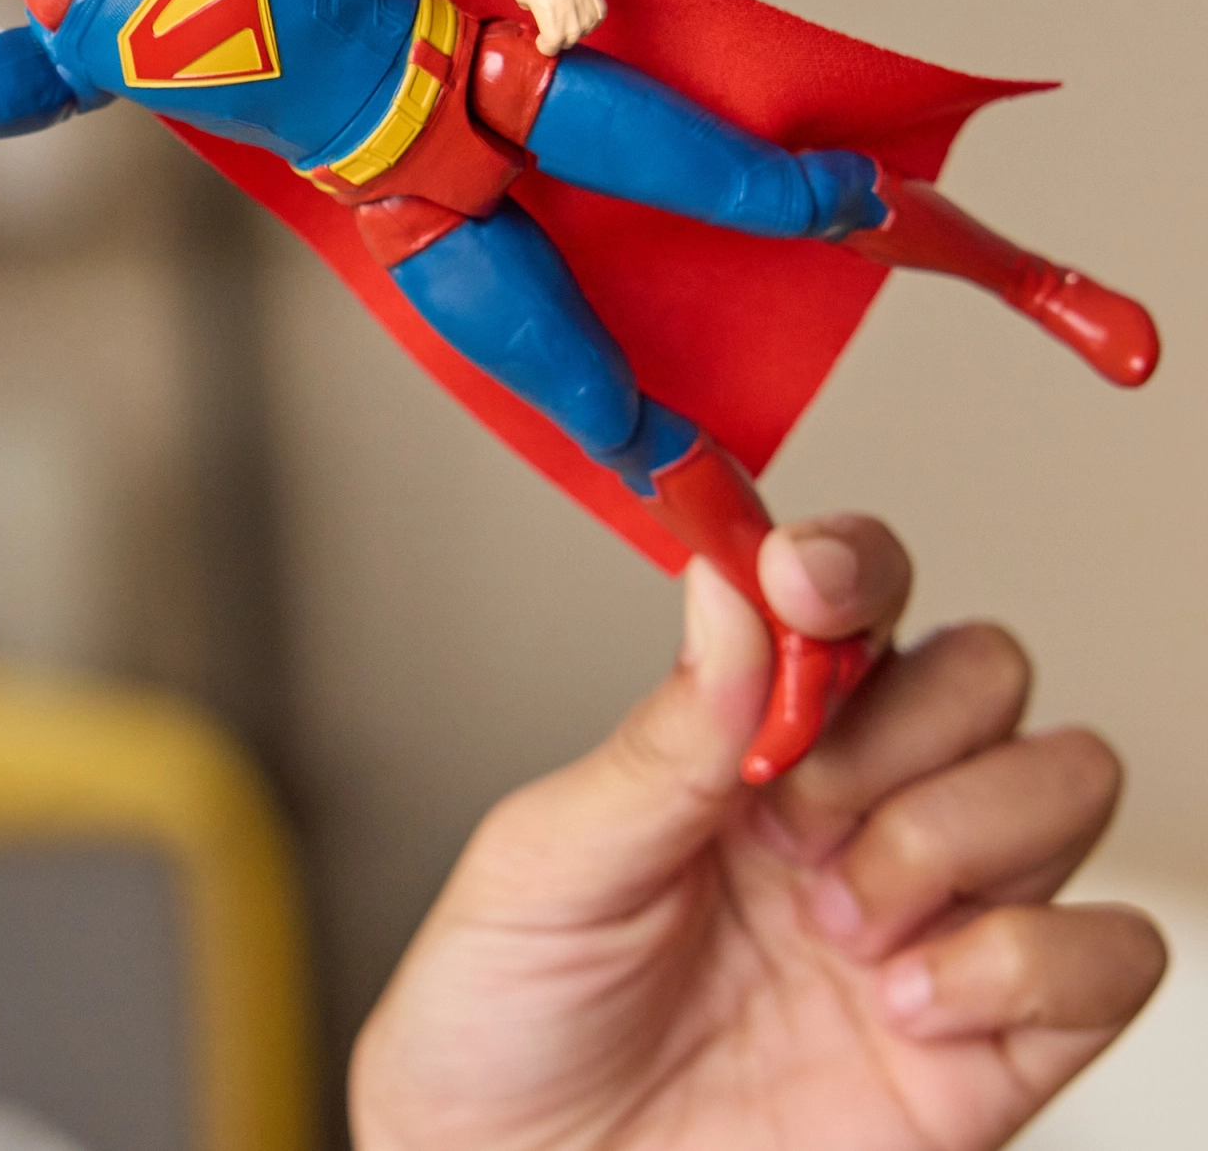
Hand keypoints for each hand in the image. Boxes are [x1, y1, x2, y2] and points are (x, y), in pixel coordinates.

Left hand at [351, 520, 1164, 1150]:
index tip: (805, 578)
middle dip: (900, 723)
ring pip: (1065, 779)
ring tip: (837, 916)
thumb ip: (660, 737)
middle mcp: (849, 813)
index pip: (848, 603)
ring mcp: (928, 923)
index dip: (850, 565)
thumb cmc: (505, 1026)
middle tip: (787, 811)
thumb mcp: (546, 863)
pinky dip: (1029, 959)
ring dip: (955, 833)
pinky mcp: (991, 1050)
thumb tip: (729, 588)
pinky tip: (907, 1002)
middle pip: (982, 670)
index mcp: (739, 747)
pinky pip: (1111, 954)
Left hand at [512, 0, 605, 53]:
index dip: (543, 43)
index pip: (550, 50)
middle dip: (559, 35)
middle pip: (566, 42)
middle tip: (554, 21)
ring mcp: (589, 20)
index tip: (541, 35)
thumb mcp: (523, 0)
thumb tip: (536, 11)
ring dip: (574, 25)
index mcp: (554, 35)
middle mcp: (574, 31)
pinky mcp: (600, 9)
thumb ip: (530, 12)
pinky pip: (595, 21)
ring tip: (566, 10)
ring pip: (582, 32)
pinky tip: (578, 6)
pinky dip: (588, 16)